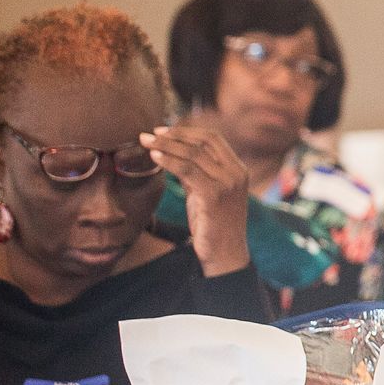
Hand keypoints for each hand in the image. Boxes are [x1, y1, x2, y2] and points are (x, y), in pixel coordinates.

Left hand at [142, 126, 249, 276]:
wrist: (225, 253)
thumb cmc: (213, 224)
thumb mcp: (206, 192)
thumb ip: (196, 172)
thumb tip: (171, 152)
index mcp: (238, 169)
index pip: (213, 137)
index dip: (185, 130)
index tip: (162, 130)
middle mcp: (236, 173)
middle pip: (202, 141)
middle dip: (173, 135)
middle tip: (148, 135)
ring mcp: (227, 183)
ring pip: (193, 153)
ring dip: (165, 145)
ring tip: (146, 143)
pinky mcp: (214, 195)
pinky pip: (187, 170)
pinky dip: (168, 161)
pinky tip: (154, 158)